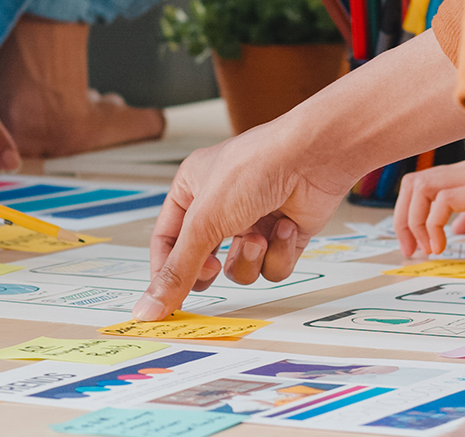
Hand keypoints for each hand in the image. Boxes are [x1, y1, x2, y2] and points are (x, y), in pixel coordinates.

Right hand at [135, 123, 356, 320]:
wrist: (314, 157)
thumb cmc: (256, 167)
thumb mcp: (204, 222)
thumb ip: (178, 270)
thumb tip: (150, 307)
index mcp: (192, 189)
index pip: (166, 240)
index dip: (165, 271)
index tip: (166, 300)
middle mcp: (222, 205)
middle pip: (202, 259)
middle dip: (211, 268)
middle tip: (213, 268)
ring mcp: (254, 221)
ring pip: (240, 267)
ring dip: (250, 258)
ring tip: (259, 235)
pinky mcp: (284, 235)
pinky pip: (272, 266)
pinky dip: (279, 252)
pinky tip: (286, 227)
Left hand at [393, 134, 464, 256]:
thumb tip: (464, 232)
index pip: (433, 181)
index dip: (416, 212)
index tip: (420, 240)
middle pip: (418, 181)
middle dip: (403, 216)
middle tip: (409, 247)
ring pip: (421, 185)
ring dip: (413, 221)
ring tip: (424, 248)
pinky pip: (444, 200)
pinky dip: (433, 225)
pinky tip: (441, 246)